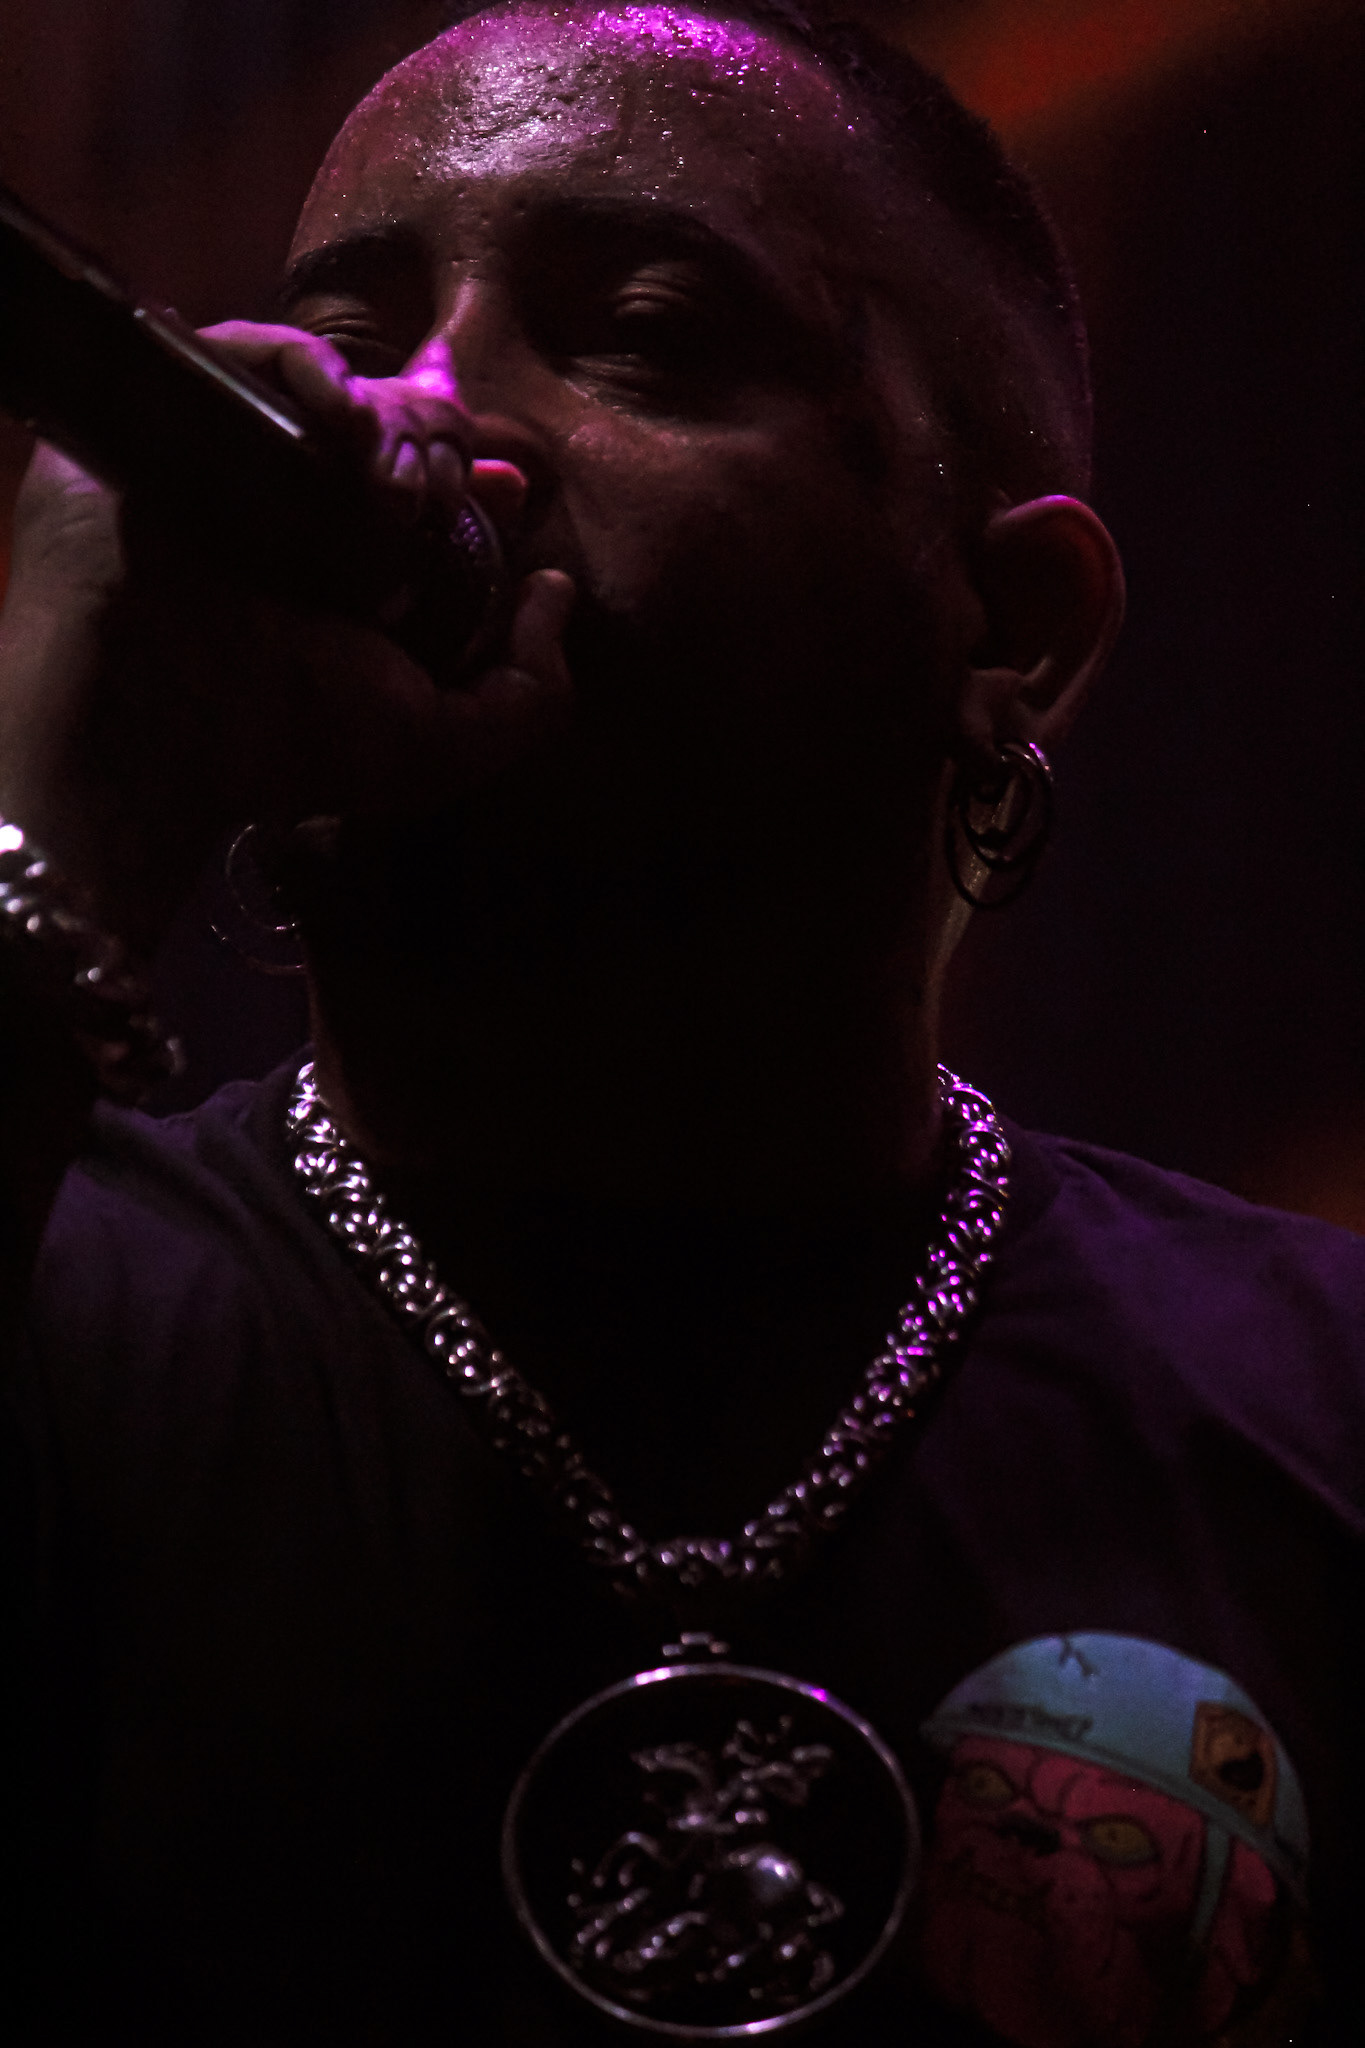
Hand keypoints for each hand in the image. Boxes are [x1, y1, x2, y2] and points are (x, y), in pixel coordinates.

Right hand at [0, 323, 573, 948]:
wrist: (163, 731)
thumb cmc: (290, 745)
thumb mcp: (444, 746)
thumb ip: (530, 692)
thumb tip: (557, 587)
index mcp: (348, 572)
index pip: (429, 490)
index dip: (481, 476)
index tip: (512, 485)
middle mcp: (290, 510)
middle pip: (391, 427)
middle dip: (441, 447)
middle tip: (441, 497)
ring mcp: (228, 458)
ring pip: (332, 389)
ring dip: (389, 419)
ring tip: (396, 486)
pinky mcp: (168, 415)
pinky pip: (245, 351)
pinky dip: (311, 367)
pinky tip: (344, 419)